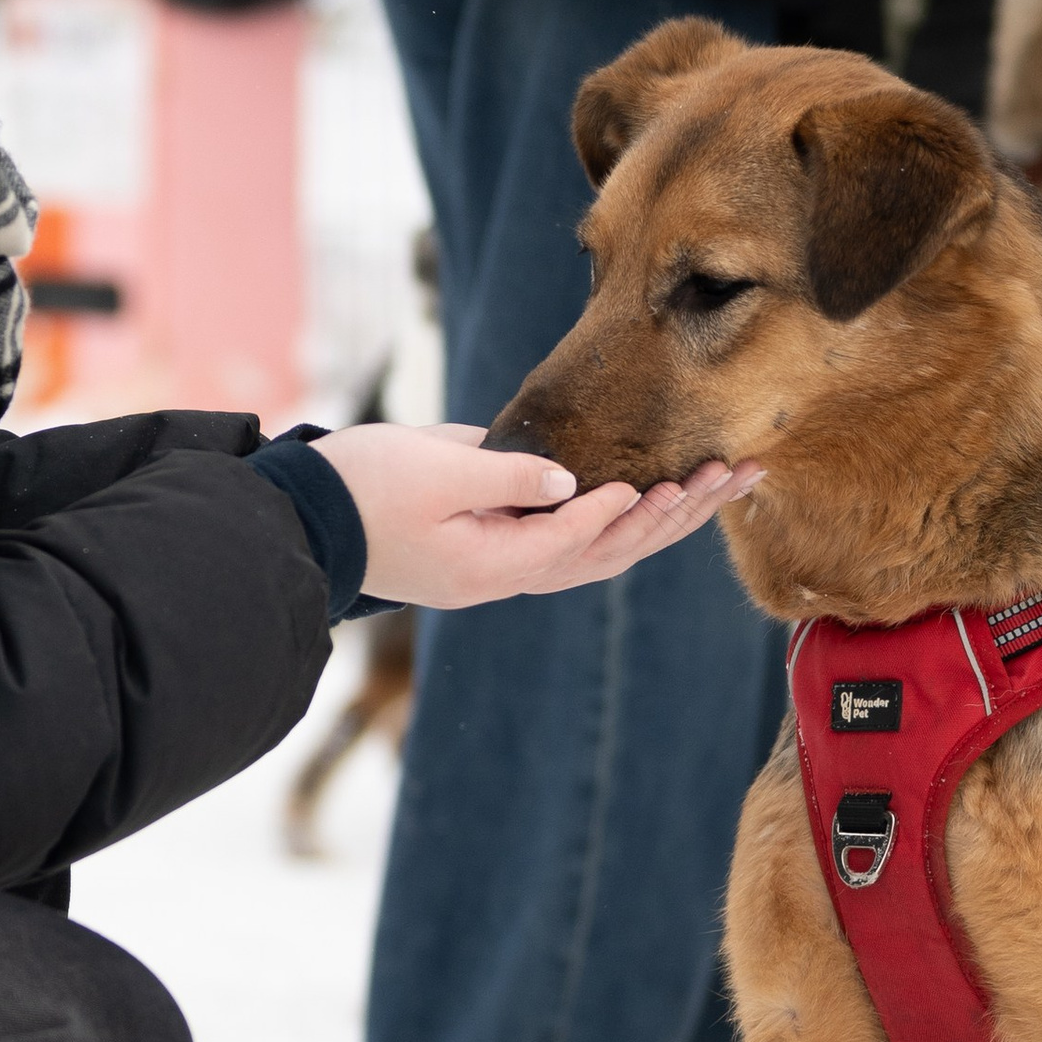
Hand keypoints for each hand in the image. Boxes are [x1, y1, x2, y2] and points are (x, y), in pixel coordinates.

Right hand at [310, 422, 761, 611]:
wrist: (306, 518)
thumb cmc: (361, 487)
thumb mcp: (428, 468)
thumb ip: (501, 472)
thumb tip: (568, 480)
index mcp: (489, 563)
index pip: (572, 540)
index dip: (618, 514)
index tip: (661, 483)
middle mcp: (508, 574)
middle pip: (608, 554)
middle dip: (675, 516)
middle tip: (734, 476)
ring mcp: (507, 565)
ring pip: (604, 552)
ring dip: (668, 520)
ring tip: (724, 484)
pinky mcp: (504, 544)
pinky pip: (582, 539)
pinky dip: (629, 519)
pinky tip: (667, 494)